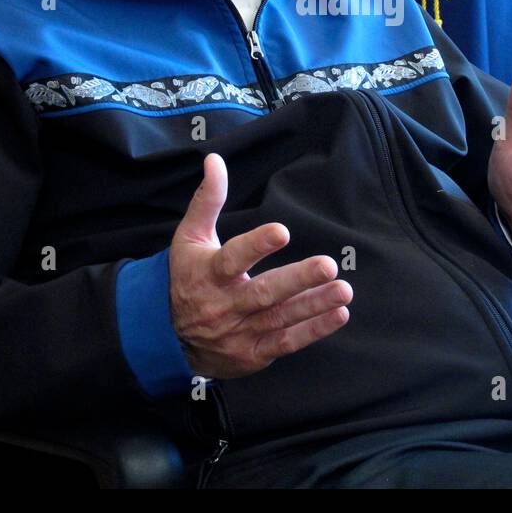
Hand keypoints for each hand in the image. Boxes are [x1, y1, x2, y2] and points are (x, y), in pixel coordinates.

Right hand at [168, 153, 352, 379]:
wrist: (167, 338)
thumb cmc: (186, 277)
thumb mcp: (190, 238)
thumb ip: (207, 199)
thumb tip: (214, 159)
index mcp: (209, 274)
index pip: (233, 258)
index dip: (256, 245)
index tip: (282, 231)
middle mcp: (225, 305)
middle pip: (263, 293)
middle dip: (297, 280)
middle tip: (328, 265)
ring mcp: (240, 332)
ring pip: (280, 318)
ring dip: (314, 305)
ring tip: (343, 290)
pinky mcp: (253, 353)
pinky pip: (286, 342)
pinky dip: (313, 330)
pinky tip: (338, 314)